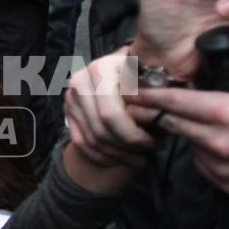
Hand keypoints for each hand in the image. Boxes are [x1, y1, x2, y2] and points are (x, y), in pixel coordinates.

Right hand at [63, 51, 156, 168]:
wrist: (130, 70)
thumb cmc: (151, 79)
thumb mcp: (160, 85)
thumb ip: (154, 103)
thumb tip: (154, 123)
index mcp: (102, 69)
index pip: (111, 115)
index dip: (135, 136)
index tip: (157, 143)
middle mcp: (81, 80)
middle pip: (100, 130)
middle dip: (126, 148)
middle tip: (148, 154)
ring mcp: (72, 96)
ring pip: (91, 139)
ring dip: (117, 156)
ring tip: (139, 159)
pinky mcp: (69, 109)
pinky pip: (80, 142)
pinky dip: (101, 156)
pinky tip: (120, 159)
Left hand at [137, 61, 228, 194]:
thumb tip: (217, 66)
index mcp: (225, 112)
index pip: (173, 102)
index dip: (150, 94)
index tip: (133, 90)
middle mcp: (218, 143)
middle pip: (173, 125)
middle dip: (171, 112)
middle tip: (174, 102)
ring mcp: (224, 168)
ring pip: (189, 146)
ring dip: (192, 133)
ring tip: (215, 123)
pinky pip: (205, 167)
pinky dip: (208, 154)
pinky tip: (228, 143)